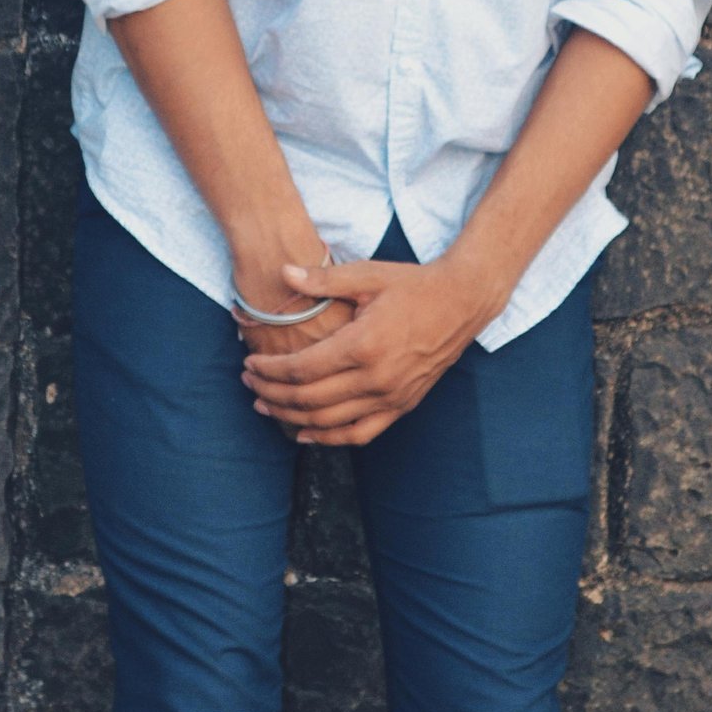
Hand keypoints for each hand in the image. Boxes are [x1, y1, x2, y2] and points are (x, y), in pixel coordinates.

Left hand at [238, 254, 500, 447]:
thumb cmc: (413, 284)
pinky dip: (329, 438)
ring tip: (265, 405)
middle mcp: (376, 378)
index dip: (270, 370)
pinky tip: (305, 433)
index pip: (302, 369)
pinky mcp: (402, 405)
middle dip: (272, 393)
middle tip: (249, 383)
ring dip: (291, 417)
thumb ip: (324, 279)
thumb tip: (283, 272)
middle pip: (309, 399)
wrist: (462, 301)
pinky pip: (359, 433)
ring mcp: (391, 396)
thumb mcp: (368, 275)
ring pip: (329, 422)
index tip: (250, 364)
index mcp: (363, 345)